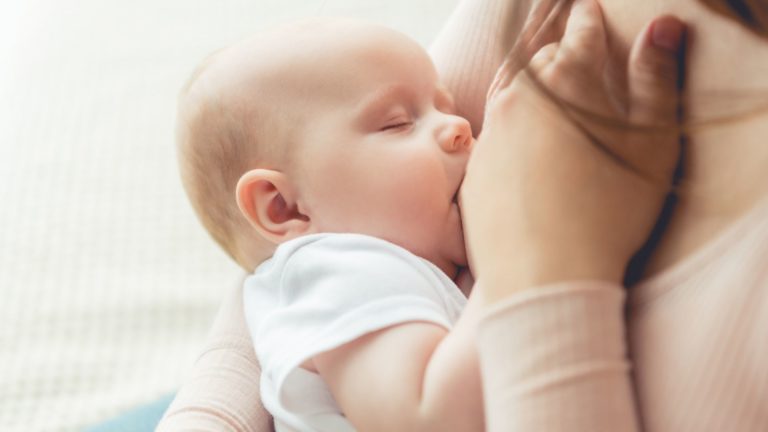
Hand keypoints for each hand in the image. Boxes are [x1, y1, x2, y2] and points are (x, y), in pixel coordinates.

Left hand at [460, 0, 686, 300]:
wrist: (543, 275)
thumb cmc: (609, 215)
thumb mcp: (652, 148)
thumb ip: (656, 82)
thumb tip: (662, 28)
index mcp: (568, 83)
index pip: (582, 33)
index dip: (590, 22)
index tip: (591, 14)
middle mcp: (520, 98)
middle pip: (543, 60)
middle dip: (561, 54)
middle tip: (574, 56)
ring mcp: (491, 133)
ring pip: (512, 91)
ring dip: (530, 84)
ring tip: (546, 88)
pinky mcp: (474, 167)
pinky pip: (493, 133)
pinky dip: (510, 127)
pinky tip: (523, 143)